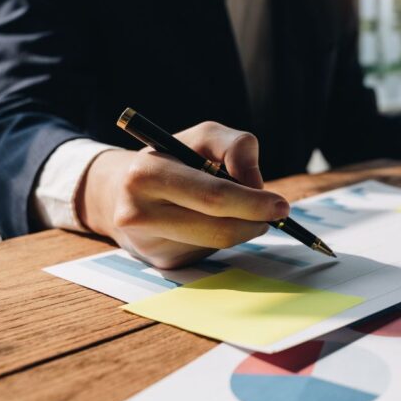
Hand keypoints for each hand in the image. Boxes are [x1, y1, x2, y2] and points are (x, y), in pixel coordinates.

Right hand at [78, 121, 288, 268]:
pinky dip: (221, 237)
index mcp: (146, 175)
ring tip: (238, 210)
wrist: (120, 192)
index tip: (280, 205)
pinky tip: (206, 223)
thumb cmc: (172, 158)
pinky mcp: (161, 263)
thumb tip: (256, 186)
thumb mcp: (201, 138)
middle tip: (275, 214)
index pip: (212, 196)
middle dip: (254, 221)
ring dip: (242, 228)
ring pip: (217, 244)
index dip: (252, 203)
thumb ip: (235, 147)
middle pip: (218, 230)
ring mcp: (148, 244)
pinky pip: (209, 253)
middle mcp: (138, 213)